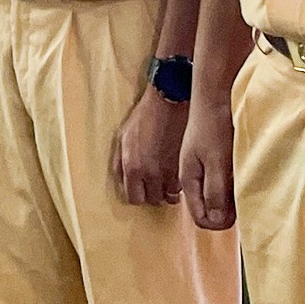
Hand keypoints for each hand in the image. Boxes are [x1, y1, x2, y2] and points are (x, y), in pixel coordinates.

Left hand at [110, 87, 186, 208]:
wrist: (168, 103)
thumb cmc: (144, 117)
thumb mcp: (121, 137)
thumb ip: (119, 163)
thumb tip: (121, 182)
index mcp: (133, 167)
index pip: (134, 199)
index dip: (137, 195)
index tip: (140, 190)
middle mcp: (151, 174)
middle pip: (153, 200)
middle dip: (152, 194)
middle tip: (153, 184)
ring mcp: (170, 172)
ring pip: (170, 197)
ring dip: (167, 192)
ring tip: (166, 182)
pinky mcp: (185, 167)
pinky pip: (182, 188)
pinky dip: (179, 186)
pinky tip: (176, 176)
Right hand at [180, 95, 236, 230]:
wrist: (214, 94)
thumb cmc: (215, 126)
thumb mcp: (217, 162)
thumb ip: (216, 191)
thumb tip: (217, 221)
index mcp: (189, 181)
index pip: (202, 218)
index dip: (220, 222)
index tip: (238, 212)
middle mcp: (193, 178)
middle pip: (210, 210)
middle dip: (227, 211)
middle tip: (243, 195)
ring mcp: (202, 168)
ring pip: (217, 197)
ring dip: (231, 197)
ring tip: (243, 181)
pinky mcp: (212, 159)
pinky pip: (222, 183)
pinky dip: (232, 183)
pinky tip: (240, 171)